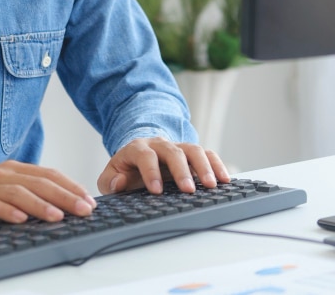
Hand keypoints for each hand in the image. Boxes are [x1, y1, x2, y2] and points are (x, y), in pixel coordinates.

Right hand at [0, 160, 96, 233]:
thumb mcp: (3, 192)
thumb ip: (28, 194)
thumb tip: (62, 207)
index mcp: (14, 170)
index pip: (49, 175)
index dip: (71, 186)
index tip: (89, 200)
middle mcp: (3, 174)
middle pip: (40, 183)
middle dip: (65, 196)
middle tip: (85, 210)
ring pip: (20, 192)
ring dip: (41, 205)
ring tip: (58, 216)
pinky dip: (8, 212)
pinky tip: (21, 220)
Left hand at [97, 138, 230, 194]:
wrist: (138, 157)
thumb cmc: (126, 171)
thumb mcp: (111, 177)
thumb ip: (110, 182)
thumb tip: (119, 183)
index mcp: (137, 148)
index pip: (145, 156)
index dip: (151, 172)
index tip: (156, 190)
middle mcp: (160, 144)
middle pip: (173, 151)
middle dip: (182, 171)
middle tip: (189, 190)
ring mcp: (177, 147)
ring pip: (194, 149)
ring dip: (204, 167)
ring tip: (212, 185)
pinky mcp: (191, 154)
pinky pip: (207, 154)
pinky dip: (217, 165)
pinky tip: (225, 179)